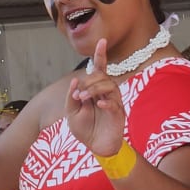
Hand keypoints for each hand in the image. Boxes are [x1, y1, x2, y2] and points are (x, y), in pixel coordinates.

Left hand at [65, 39, 125, 156]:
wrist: (95, 148)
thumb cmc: (84, 129)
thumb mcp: (71, 113)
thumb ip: (71, 97)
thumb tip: (76, 80)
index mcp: (96, 90)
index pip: (100, 69)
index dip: (101, 55)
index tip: (102, 41)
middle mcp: (107, 93)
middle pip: (103, 77)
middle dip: (89, 82)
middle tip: (79, 95)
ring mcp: (114, 103)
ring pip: (110, 87)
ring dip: (95, 90)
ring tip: (83, 99)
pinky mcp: (119, 115)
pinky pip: (115, 104)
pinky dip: (107, 103)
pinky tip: (98, 105)